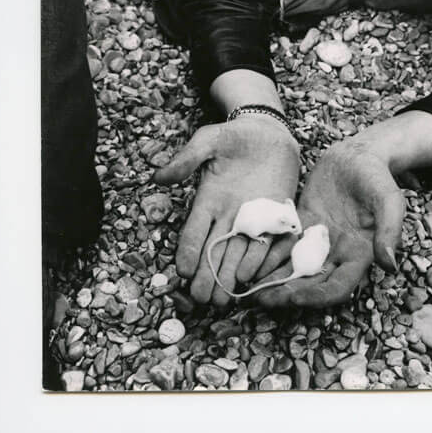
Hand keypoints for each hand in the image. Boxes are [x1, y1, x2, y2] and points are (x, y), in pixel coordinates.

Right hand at [153, 116, 299, 306]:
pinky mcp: (273, 216)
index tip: (183, 271)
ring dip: (228, 277)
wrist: (270, 132)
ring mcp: (250, 218)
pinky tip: (249, 277)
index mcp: (208, 200)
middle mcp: (227, 215)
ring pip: (236, 253)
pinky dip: (256, 260)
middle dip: (207, 275)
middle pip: (213, 251)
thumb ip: (187, 159)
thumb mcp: (208, 141)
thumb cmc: (236, 135)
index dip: (188, 251)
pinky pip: (264, 243)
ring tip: (222, 300)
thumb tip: (158, 177)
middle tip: (201, 298)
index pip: (194, 232)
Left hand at [253, 138, 404, 307]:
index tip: (293, 297)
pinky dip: (269, 252)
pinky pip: (284, 242)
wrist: (359, 154)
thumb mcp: (390, 201)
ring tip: (248, 285)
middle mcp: (338, 253)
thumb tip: (389, 265)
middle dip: (286, 293)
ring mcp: (318, 239)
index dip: (316, 296)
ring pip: (294, 266)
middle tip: (261, 299)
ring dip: (273, 278)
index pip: (338, 287)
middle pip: (311, 283)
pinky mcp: (303, 223)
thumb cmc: (377, 177)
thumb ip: (390, 231)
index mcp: (360, 254)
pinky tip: (250, 256)